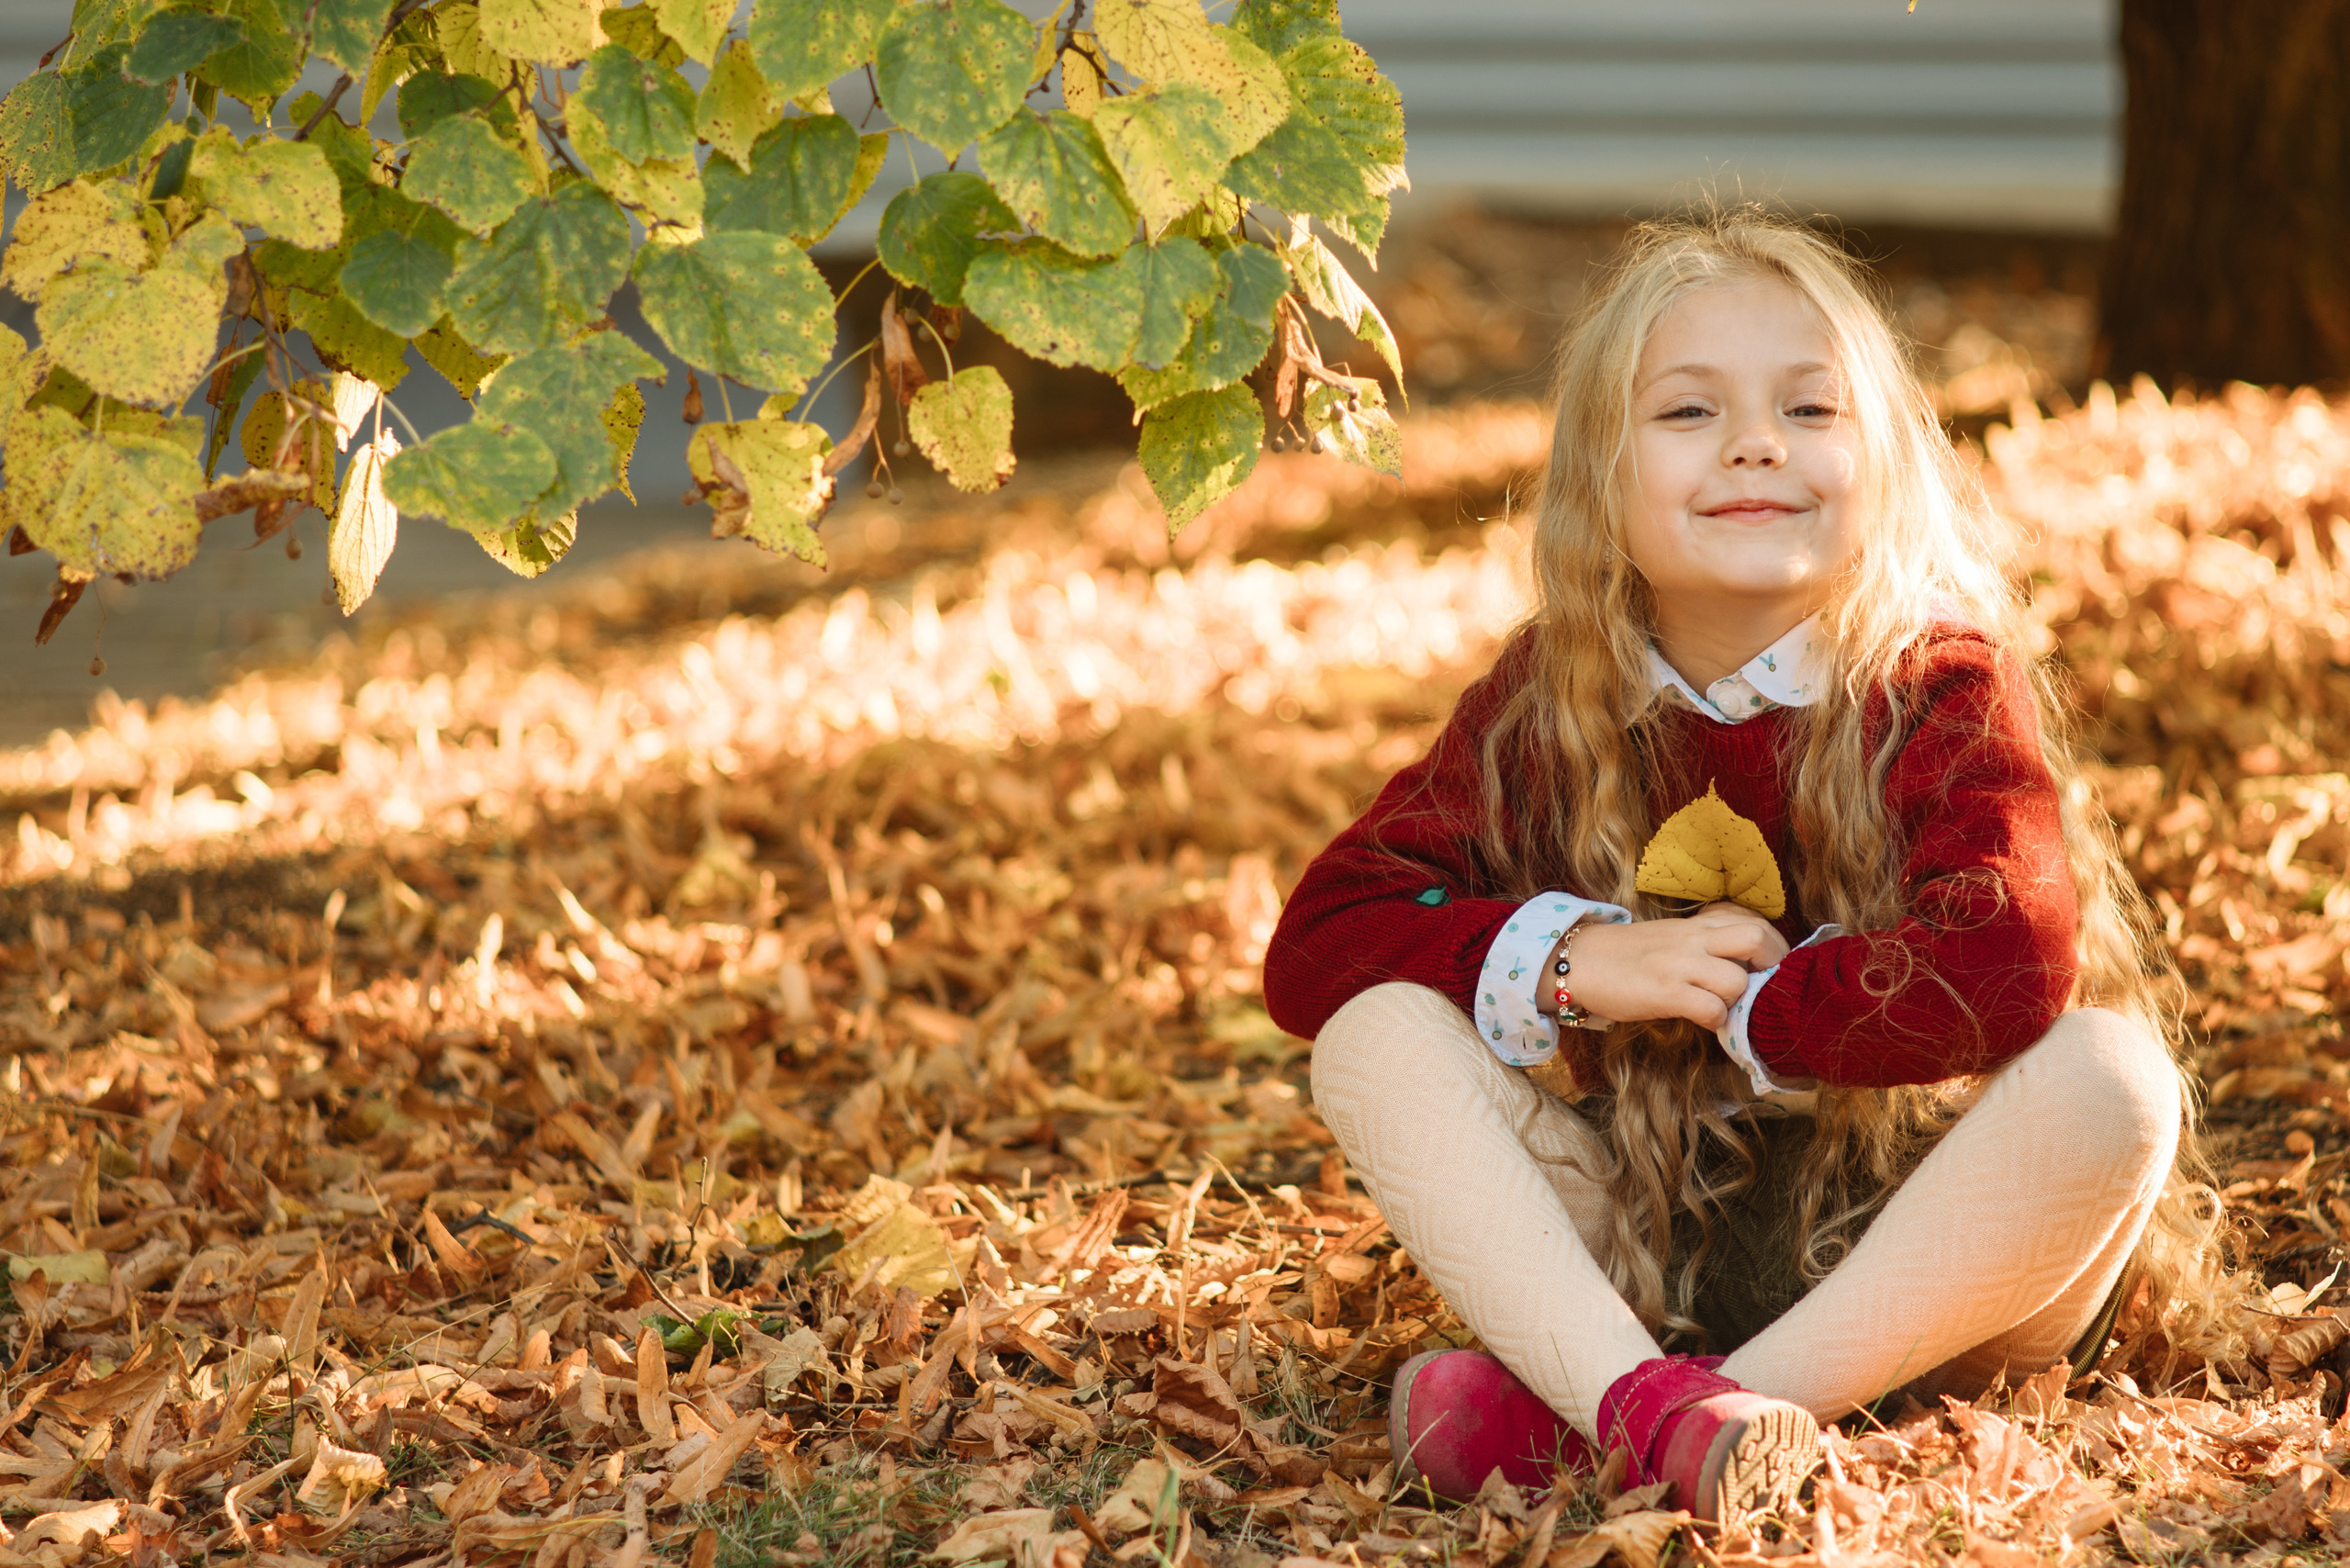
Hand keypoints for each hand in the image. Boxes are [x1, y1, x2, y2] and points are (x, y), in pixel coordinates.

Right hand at [1539, 904, 1789, 1030]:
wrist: (1579, 960)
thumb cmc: (1628, 955)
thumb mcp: (1674, 938)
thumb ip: (1708, 944)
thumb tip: (1746, 968)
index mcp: (1699, 924)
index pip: (1755, 922)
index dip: (1775, 947)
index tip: (1770, 968)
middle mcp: (1694, 938)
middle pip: (1757, 938)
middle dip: (1772, 967)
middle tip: (1764, 989)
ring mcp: (1679, 964)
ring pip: (1737, 980)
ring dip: (1738, 1001)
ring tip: (1725, 1008)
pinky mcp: (1664, 991)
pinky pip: (1711, 1009)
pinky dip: (1716, 1021)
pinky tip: (1704, 1020)